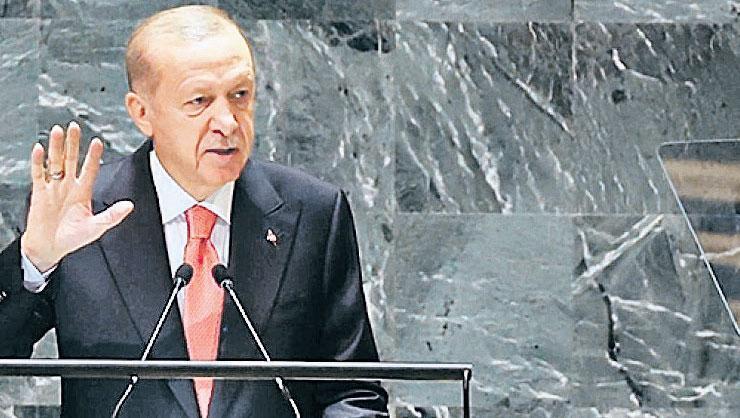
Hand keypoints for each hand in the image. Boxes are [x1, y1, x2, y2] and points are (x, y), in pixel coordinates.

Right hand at [20, 121, 133, 271]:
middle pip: (71, 159)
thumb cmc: (72, 238)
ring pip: (55, 162)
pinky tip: (40, 149)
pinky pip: (38, 174)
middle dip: (73, 143)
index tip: (97, 141)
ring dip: (56, 147)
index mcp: (83, 192)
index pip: (90, 169)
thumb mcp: (96, 227)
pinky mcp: (39, 193)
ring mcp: (53, 188)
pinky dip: (38, 162)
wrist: (49, 248)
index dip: (93, 156)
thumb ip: (112, 216)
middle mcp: (68, 186)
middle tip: (75, 127)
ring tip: (58, 131)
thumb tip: (129, 206)